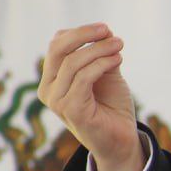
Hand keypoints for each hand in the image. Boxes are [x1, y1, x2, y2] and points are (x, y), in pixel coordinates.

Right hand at [37, 22, 142, 170]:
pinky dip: (102, 63)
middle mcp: (49, 90)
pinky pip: (84, 77)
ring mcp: (57, 101)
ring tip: (119, 45)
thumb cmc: (112, 107)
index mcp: (52, 80)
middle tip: (108, 29)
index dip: (79, 33)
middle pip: (57, 49)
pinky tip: (118, 59)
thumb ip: (100, 55)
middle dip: (83, 35)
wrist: (121, 140)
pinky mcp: (71, 110)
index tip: (105, 29)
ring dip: (99, 49)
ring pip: (73, 62)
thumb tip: (104, 31)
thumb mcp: (106, 75)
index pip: (56, 45)